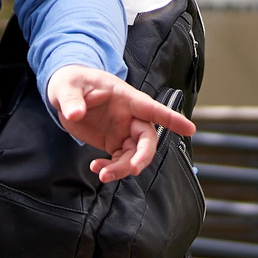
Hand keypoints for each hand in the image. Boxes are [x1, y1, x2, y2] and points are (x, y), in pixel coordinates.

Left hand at [45, 64, 197, 182]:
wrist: (66, 94)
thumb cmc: (72, 82)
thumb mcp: (66, 87)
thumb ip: (71, 100)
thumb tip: (74, 114)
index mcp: (125, 98)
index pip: (152, 108)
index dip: (172, 119)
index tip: (191, 129)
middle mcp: (129, 116)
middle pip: (147, 138)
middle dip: (143, 156)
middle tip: (133, 169)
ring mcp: (123, 131)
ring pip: (134, 154)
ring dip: (123, 168)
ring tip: (102, 174)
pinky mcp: (113, 142)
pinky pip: (120, 160)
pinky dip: (111, 168)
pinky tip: (97, 169)